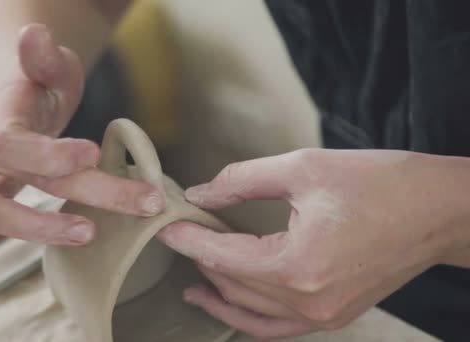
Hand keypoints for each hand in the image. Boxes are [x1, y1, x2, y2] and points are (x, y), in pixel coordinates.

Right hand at [0, 24, 163, 305]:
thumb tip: (34, 33)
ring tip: (89, 232)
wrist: (8, 98)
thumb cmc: (34, 85)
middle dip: (87, 191)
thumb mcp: (47, 67)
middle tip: (143, 201)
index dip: (50, 152)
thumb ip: (41, 58)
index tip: (94, 152)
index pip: (14, 142)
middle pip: (24, 179)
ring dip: (40, 228)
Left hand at [158, 149, 469, 339]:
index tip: (164, 225)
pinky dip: (249, 316)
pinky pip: (277, 328)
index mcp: (297, 265)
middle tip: (181, 236)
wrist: (437, 209)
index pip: (221, 257)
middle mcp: (307, 302)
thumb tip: (201, 195)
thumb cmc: (379, 183)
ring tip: (192, 281)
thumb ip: (242, 181)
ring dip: (219, 294)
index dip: (187, 240)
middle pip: (233, 286)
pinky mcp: (333, 316)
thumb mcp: (302, 167)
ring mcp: (322, 316)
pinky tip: (231, 302)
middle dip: (200, 260)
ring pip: (251, 314)